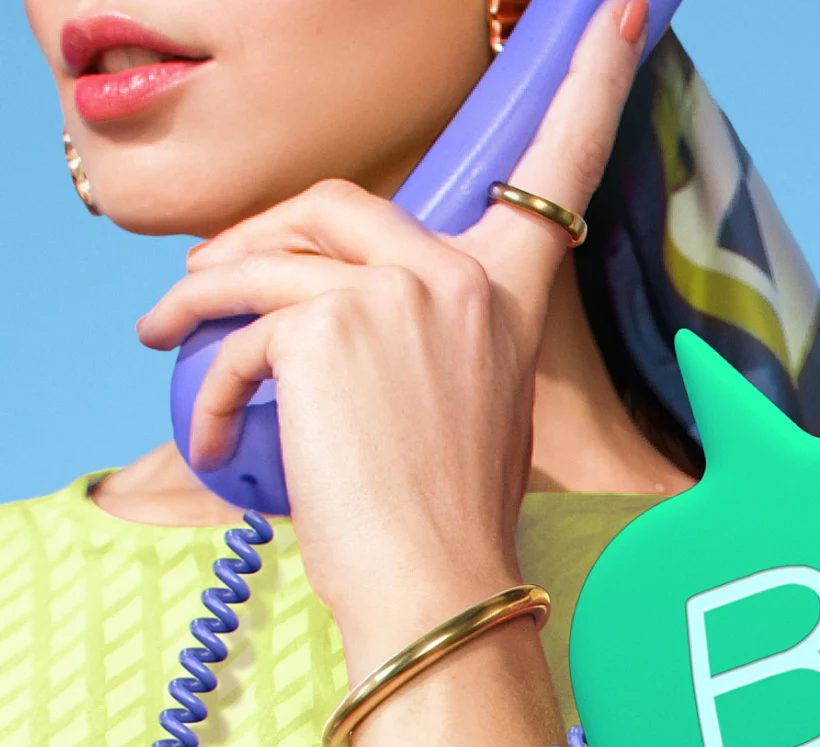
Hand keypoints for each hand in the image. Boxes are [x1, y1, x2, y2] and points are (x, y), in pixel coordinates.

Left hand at [136, 0, 648, 677]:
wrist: (436, 587)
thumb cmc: (446, 518)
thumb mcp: (456, 404)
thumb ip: (418, 330)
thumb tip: (313, 297)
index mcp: (509, 293)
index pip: (559, 166)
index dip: (593, 79)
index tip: (620, 6)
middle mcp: (463, 277)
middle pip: (335, 199)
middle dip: (255, 240)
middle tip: (203, 297)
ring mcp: (401, 291)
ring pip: (264, 255)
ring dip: (199, 305)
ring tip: (173, 350)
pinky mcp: (328, 319)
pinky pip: (233, 321)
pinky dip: (203, 376)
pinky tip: (214, 431)